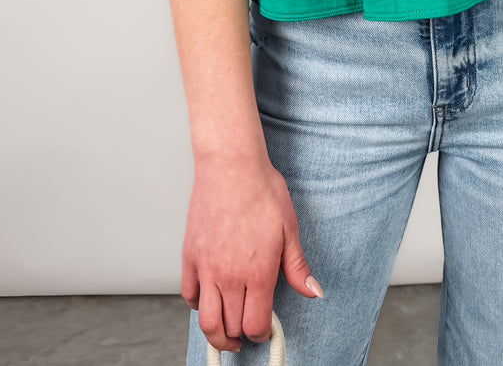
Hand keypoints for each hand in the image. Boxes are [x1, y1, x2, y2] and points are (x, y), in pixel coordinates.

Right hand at [182, 154, 322, 353]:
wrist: (231, 166)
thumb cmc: (261, 191)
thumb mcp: (289, 229)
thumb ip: (297, 267)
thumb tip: (313, 292)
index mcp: (258, 273)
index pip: (256, 324)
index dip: (262, 334)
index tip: (265, 330)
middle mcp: (229, 276)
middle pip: (231, 327)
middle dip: (240, 336)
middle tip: (246, 333)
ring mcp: (206, 268)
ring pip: (206, 321)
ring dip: (216, 334)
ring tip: (225, 333)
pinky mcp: (190, 256)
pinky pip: (189, 295)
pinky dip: (197, 305)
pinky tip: (208, 300)